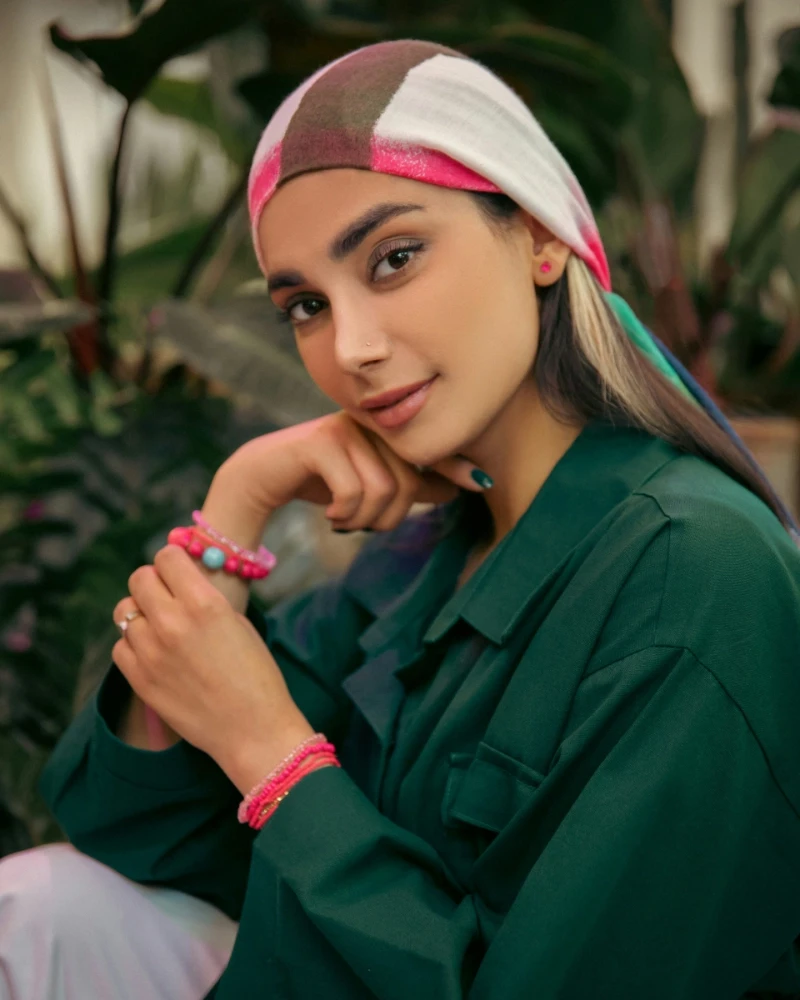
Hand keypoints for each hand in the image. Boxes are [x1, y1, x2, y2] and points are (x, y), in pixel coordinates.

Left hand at [112, 545, 314, 792]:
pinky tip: (155, 654)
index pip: (167, 557)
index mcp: (204, 604)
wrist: (252, 729)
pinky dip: (133, 645)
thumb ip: (203, 599)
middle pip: (139, 578)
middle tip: (167, 597)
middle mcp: (172, 622)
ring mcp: (151, 652)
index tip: (179, 572)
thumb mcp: (237, 623)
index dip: (173, 562)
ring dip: (142, 614)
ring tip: (161, 629)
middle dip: (153, 583)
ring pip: (125, 612)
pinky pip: (120, 646)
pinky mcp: (139, 680)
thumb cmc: (256, 674)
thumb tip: (179, 584)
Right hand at [217, 410, 489, 531]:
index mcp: (384, 429)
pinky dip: (345, 514)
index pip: (428, 450)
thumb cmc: (320, 480)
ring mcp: (344, 429)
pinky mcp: (320, 443)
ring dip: (363, 520)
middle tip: (362, 525)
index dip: (454, 467)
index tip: (482, 482)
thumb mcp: (371, 483)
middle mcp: (368, 423)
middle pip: (406, 482)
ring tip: (345, 520)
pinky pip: (354, 491)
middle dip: (387, 518)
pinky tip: (332, 516)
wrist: (262, 476)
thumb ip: (410, 483)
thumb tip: (458, 488)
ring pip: (382, 490)